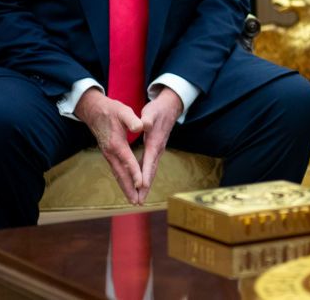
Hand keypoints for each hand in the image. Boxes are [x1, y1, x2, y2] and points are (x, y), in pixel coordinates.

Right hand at [74, 88, 144, 203]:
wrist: (94, 110)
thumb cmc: (111, 110)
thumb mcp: (123, 111)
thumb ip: (132, 119)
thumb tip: (140, 127)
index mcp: (116, 143)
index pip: (127, 160)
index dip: (135, 172)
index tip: (142, 184)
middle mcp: (111, 152)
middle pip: (121, 174)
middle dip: (129, 188)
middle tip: (137, 203)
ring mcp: (108, 155)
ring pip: (117, 174)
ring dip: (125, 188)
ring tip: (132, 200)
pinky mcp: (109, 154)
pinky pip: (116, 170)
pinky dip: (122, 180)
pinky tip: (127, 186)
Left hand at [138, 87, 182, 203]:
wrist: (170, 107)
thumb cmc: (158, 110)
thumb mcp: (151, 112)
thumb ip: (147, 119)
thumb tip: (144, 124)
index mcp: (155, 142)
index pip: (149, 160)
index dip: (145, 174)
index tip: (141, 187)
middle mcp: (157, 149)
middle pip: (151, 171)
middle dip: (145, 187)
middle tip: (138, 202)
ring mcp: (158, 151)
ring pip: (151, 171)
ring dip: (145, 186)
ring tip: (139, 199)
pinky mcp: (156, 150)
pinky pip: (150, 167)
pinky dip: (146, 177)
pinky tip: (141, 184)